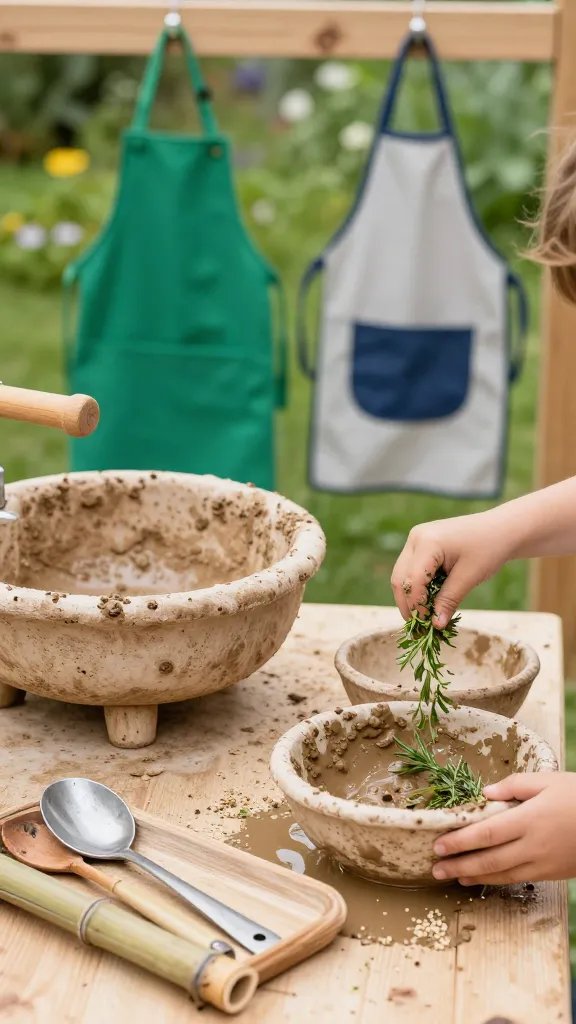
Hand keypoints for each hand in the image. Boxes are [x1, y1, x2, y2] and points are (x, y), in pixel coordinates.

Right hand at [391, 512, 510, 626]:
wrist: (503, 528)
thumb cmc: (490, 549)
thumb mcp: (469, 577)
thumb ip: (449, 600)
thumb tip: (435, 625)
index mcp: (427, 542)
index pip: (412, 581)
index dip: (417, 606)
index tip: (427, 625)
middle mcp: (416, 538)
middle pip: (400, 578)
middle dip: (408, 604)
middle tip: (420, 627)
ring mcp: (417, 539)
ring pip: (402, 575)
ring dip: (411, 597)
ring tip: (424, 616)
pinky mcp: (421, 544)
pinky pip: (412, 569)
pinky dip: (418, 587)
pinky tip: (429, 601)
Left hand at [431, 773, 575, 884]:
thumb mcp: (548, 780)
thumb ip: (515, 785)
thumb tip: (486, 793)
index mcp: (529, 819)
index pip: (485, 834)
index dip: (459, 842)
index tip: (438, 845)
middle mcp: (533, 845)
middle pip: (488, 859)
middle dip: (459, 865)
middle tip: (434, 868)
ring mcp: (542, 863)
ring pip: (502, 874)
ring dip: (474, 876)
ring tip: (452, 876)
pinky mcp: (551, 873)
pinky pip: (518, 879)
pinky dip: (496, 880)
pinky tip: (483, 877)